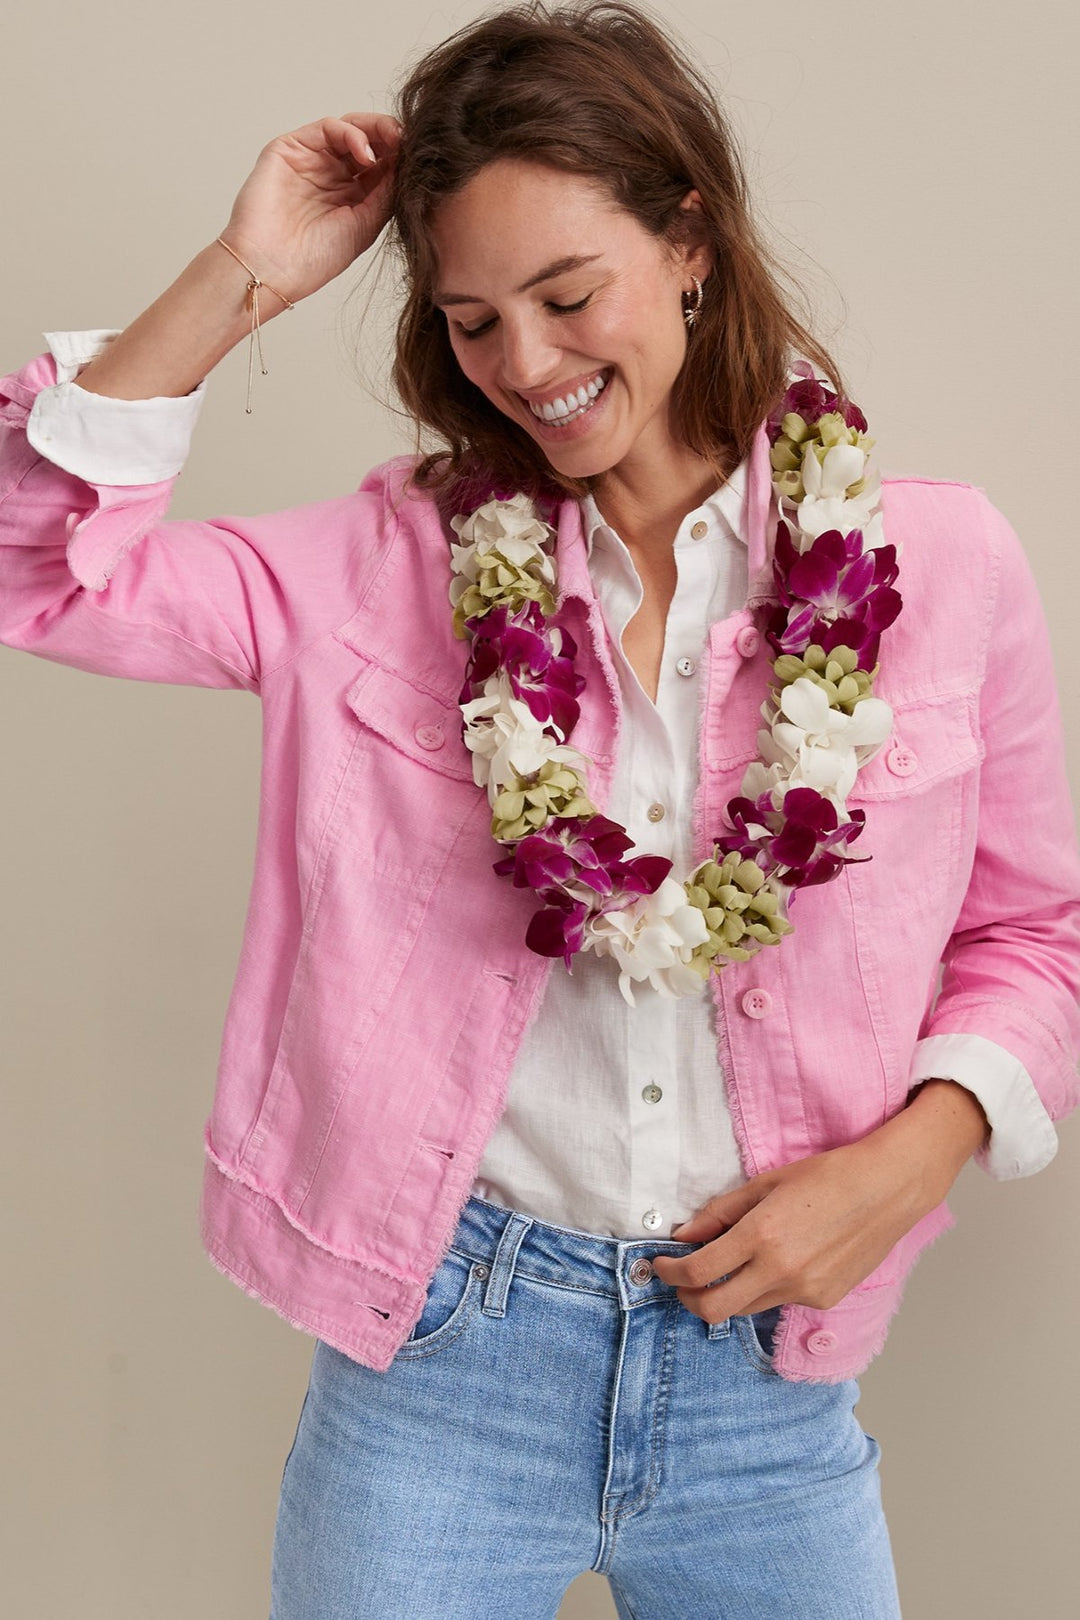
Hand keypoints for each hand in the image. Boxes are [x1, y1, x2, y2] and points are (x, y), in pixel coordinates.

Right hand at [218, 112, 402, 305]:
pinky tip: (366, 153)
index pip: (382, 165)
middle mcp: (331, 174)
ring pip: (349, 129)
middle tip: (410, 141)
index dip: (402, 158)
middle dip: (391, 138)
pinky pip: (327, 128)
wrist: (272, 268)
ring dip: (376, 130)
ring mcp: (311, 160)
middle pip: (367, 142)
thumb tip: (409, 164)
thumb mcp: (365, 225)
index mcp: (351, 196)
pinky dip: (351, 133)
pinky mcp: (290, 148)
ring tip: (394, 142)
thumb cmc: (314, 259)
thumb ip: (386, 193)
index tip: (423, 158)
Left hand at [650, 1088, 980, 1322]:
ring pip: (745, 1308)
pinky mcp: (823, 1299)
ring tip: (723, 1270)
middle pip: (713, 1308)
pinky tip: (772, 1264)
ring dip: (725, 1295)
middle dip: (687, 1299)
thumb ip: (721, 1212)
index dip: (669, 1272)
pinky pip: (778, 1302)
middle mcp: (781, 1270)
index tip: (661, 1263)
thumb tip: (686, 1234)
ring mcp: (804, 1290)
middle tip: (680, 1283)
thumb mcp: (766, 1183)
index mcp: (762, 1235)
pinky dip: (763, 1289)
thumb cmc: (829, 1175)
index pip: (697, 1271)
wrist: (887, 1188)